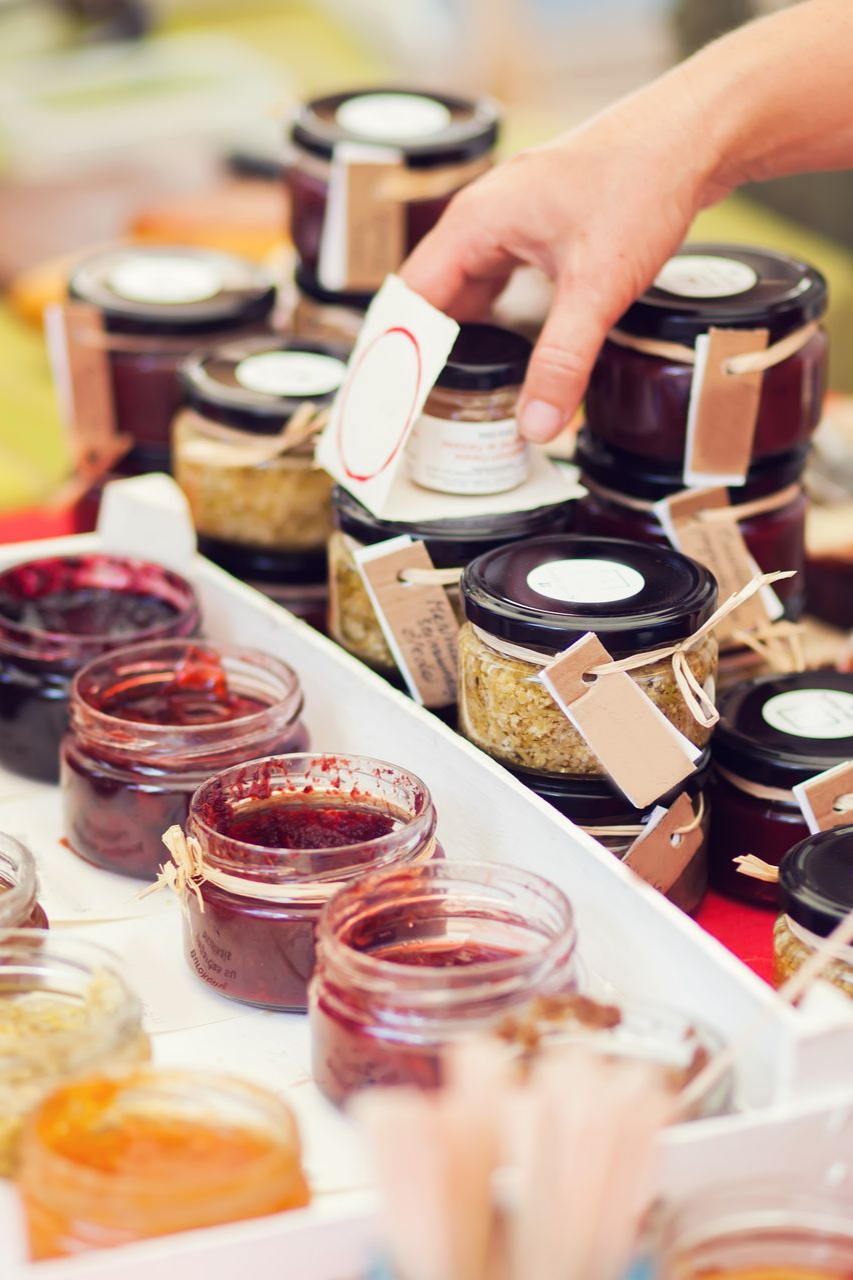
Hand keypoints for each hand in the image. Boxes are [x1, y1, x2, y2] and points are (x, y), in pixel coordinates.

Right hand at [401, 68, 730, 441]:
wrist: (690, 137)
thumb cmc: (640, 183)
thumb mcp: (597, 287)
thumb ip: (562, 361)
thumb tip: (537, 424)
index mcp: (474, 223)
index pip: (410, 300)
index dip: (395, 355)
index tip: (390, 402)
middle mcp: (481, 220)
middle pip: (431, 299)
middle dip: (424, 354)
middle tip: (420, 410)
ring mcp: (507, 223)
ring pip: (463, 292)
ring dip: (459, 338)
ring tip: (452, 391)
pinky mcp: (535, 231)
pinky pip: (493, 282)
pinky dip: (490, 320)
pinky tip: (501, 350)